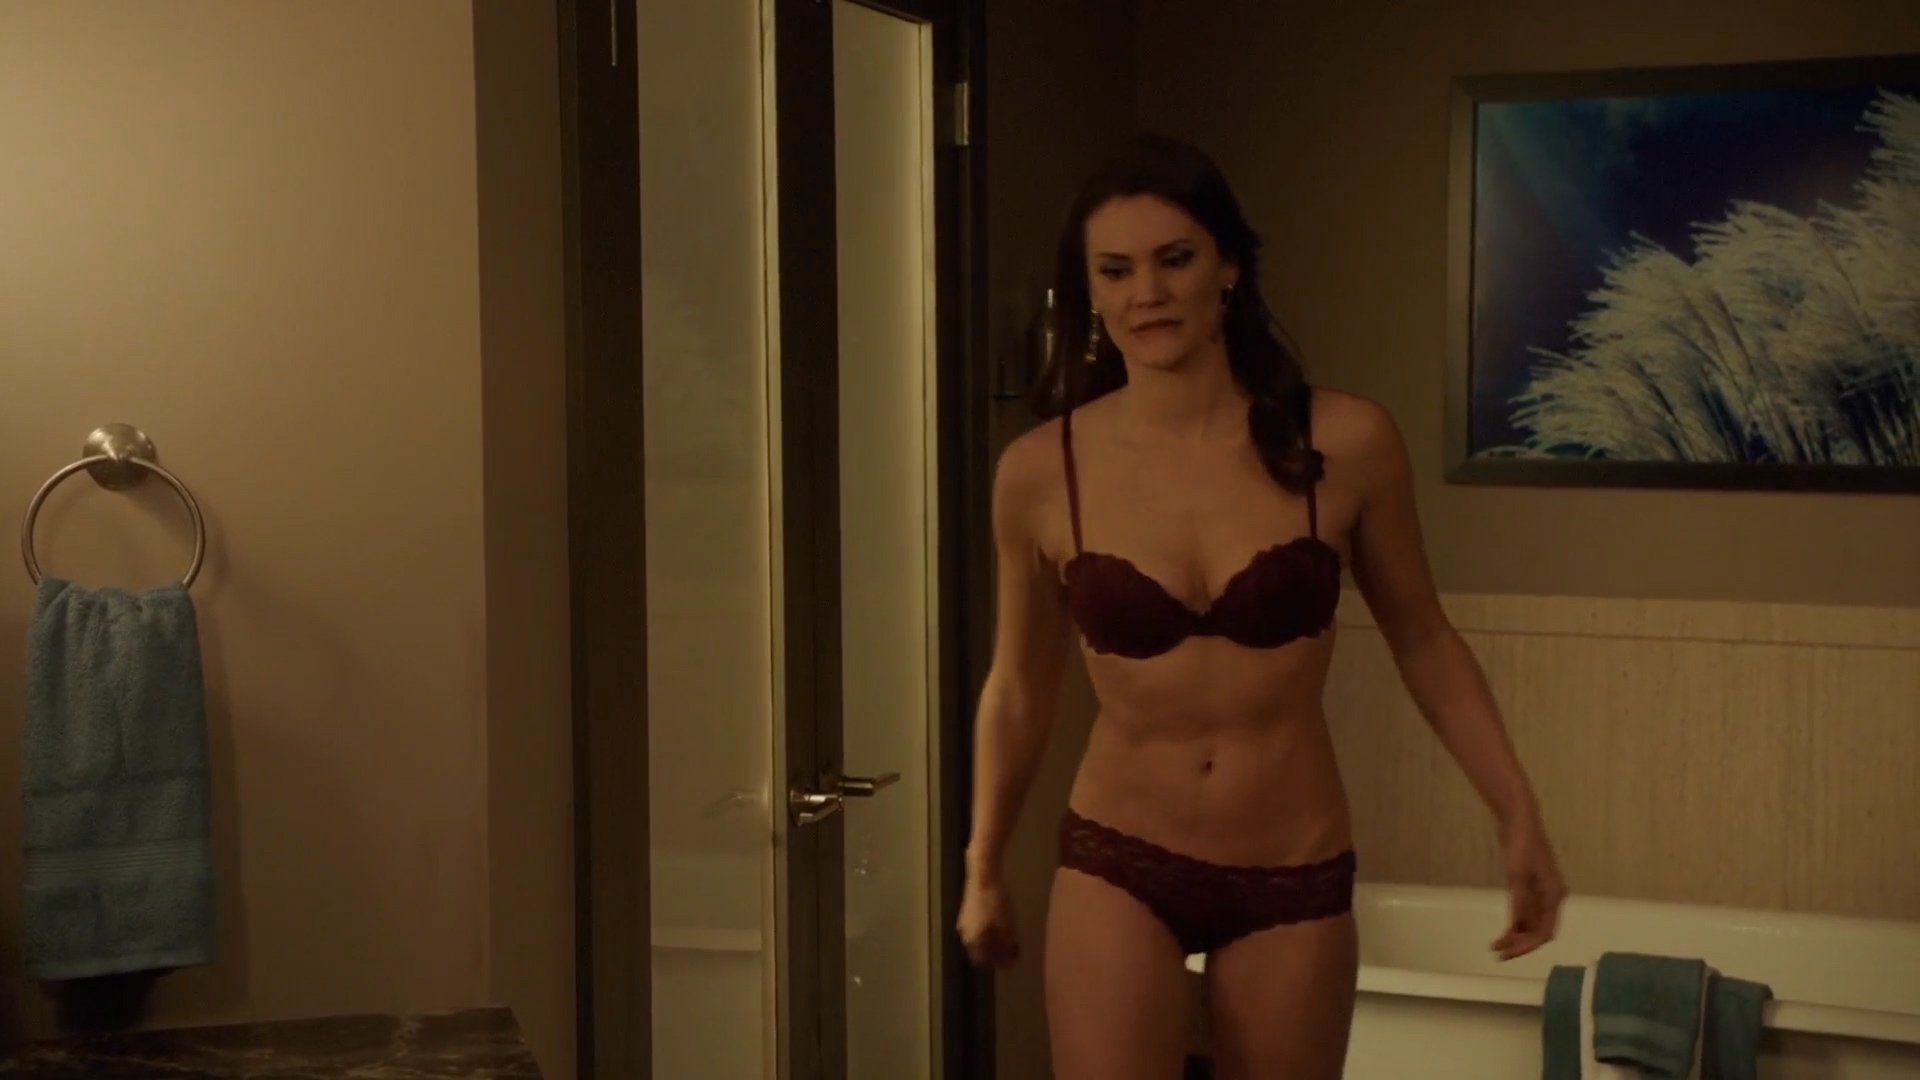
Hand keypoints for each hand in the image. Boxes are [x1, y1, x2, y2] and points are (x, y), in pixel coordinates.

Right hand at [957, 876, 1019, 967]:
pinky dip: (986, 930)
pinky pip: (976, 928)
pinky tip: (996, 922)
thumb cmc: (996, 904)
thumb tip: (1011, 963)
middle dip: (994, 951)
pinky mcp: (965, 912)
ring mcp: (963, 923)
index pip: (983, 961)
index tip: (1012, 958)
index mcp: (974, 942)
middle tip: (1011, 947)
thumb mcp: (1006, 928)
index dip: (998, 962)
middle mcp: (965, 936)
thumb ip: (1007, 947)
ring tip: (1006, 934)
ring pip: (977, 939)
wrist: (983, 878)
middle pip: (979, 950)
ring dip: (990, 940)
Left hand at [1492, 812, 1565, 960]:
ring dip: (1517, 936)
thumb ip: (1520, 902)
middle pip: (1539, 931)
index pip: (1545, 932)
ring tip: (1497, 946)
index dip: (1527, 946)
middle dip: (1521, 944)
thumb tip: (1519, 927)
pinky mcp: (1531, 887)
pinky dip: (1516, 924)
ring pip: (1532, 923)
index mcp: (1554, 896)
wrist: (1519, 821)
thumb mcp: (1518, 875)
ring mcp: (1541, 893)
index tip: (1507, 953)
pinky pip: (1526, 913)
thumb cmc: (1522, 845)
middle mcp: (1551, 898)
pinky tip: (1505, 932)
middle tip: (1499, 953)